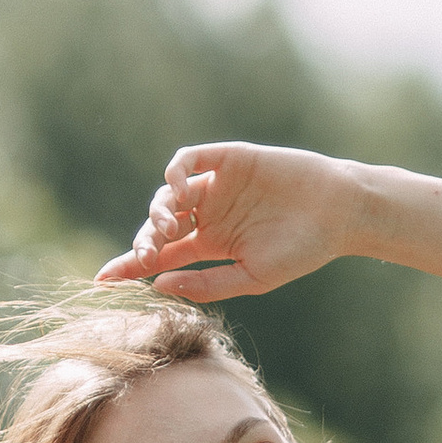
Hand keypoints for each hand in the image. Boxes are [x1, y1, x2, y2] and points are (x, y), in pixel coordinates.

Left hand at [94, 141, 354, 301]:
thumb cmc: (302, 251)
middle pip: (158, 226)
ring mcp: (216, 185)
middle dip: (143, 240)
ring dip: (158, 210)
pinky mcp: (227, 158)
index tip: (102, 279)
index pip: (159, 255)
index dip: (129, 265)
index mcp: (209, 244)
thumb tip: (157, 284)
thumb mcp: (252, 277)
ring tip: (167, 228)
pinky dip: (176, 173)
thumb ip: (206, 283)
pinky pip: (189, 159)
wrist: (339, 214)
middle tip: (146, 254)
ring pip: (168, 193)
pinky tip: (181, 194)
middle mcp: (207, 213)